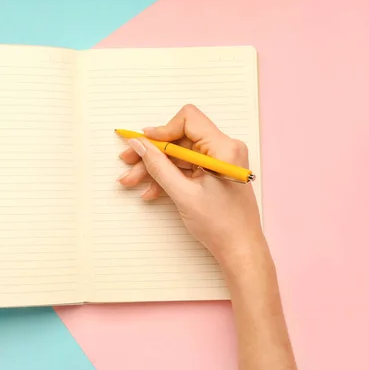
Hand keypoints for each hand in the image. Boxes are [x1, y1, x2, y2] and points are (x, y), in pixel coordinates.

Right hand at [117, 104, 265, 269]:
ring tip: (132, 181)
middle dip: (152, 152)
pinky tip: (150, 191)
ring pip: (178, 155)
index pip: (188, 120)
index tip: (142, 144)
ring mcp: (218, 162)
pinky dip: (167, 177)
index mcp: (224, 148)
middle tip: (128, 161)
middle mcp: (224, 150)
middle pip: (179, 138)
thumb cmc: (221, 224)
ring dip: (154, 167)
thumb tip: (139, 144)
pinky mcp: (213, 174)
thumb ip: (158, 166)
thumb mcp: (183, 194)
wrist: (240, 249)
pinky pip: (185, 168)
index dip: (162, 130)